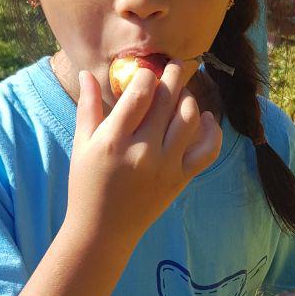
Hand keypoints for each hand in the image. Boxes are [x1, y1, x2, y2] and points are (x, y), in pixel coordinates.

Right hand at [66, 63, 222, 252]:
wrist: (103, 230)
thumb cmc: (87, 185)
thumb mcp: (82, 145)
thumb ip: (88, 107)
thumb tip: (87, 73)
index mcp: (115, 140)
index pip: (140, 92)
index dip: (147, 74)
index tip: (147, 70)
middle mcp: (144, 151)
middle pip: (167, 100)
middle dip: (173, 76)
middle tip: (174, 65)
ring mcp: (166, 166)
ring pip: (189, 119)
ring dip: (188, 99)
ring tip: (181, 94)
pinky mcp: (181, 179)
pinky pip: (207, 150)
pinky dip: (211, 131)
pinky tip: (205, 119)